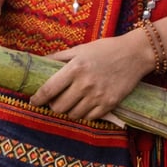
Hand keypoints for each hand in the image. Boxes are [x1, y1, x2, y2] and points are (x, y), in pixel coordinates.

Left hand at [29, 33, 148, 120]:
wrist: (134, 54)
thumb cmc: (105, 49)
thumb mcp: (80, 49)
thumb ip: (59, 57)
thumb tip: (40, 61)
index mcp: (75, 68)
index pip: (50, 89)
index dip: (38, 98)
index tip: (33, 101)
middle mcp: (85, 84)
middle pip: (59, 106)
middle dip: (53, 105)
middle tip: (55, 100)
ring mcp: (97, 96)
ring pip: (73, 114)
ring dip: (69, 110)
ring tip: (71, 102)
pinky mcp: (109, 104)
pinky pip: (89, 118)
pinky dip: (84, 113)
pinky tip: (85, 104)